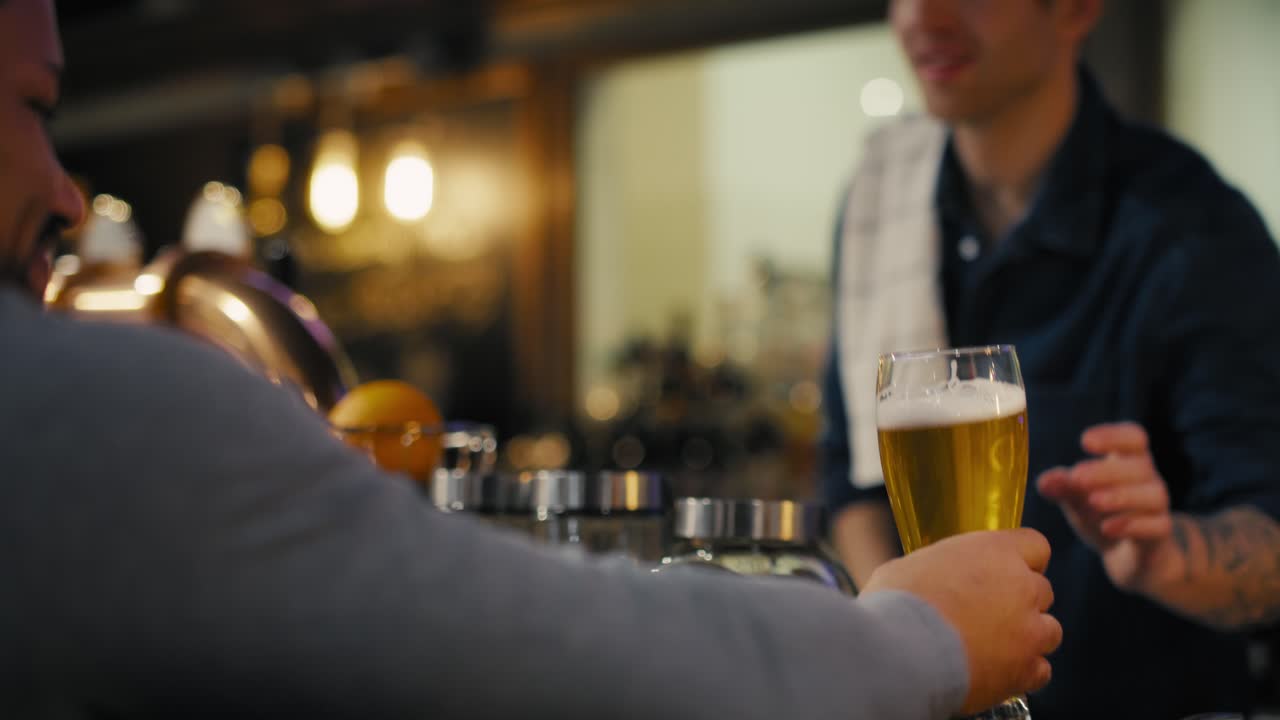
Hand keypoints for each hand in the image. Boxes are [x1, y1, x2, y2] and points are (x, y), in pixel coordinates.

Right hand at [862, 529, 1060, 714]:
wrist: (900, 652)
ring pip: (1049, 631)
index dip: (1021, 559)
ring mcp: (1028, 631)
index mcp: (995, 552)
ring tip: (995, 646)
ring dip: (1028, 636)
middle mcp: (1022, 587)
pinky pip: (1041, 670)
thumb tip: (927, 578)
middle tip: (989, 613)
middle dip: (1021, 601)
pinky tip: (997, 671)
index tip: (1005, 571)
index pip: (1035, 545)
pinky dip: (1023, 671)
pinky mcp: (1024, 670)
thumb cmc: (897, 603)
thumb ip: (936, 569)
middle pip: (1042, 590)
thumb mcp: (910, 566)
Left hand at [1036, 422, 1181, 592]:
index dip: (1113, 436)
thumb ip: (1062, 487)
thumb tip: (1045, 482)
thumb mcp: (1076, 499)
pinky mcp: (1160, 534)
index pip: (1133, 437)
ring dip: (1122, 496)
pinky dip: (1132, 526)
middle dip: (1107, 471)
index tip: (1085, 441)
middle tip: (1077, 477)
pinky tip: (1107, 528)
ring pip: (1154, 495)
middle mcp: (1148, 480)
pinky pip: (1157, 526)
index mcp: (1129, 461)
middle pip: (1140, 467)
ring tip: (1093, 501)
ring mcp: (1158, 507)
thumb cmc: (1100, 514)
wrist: (1126, 555)